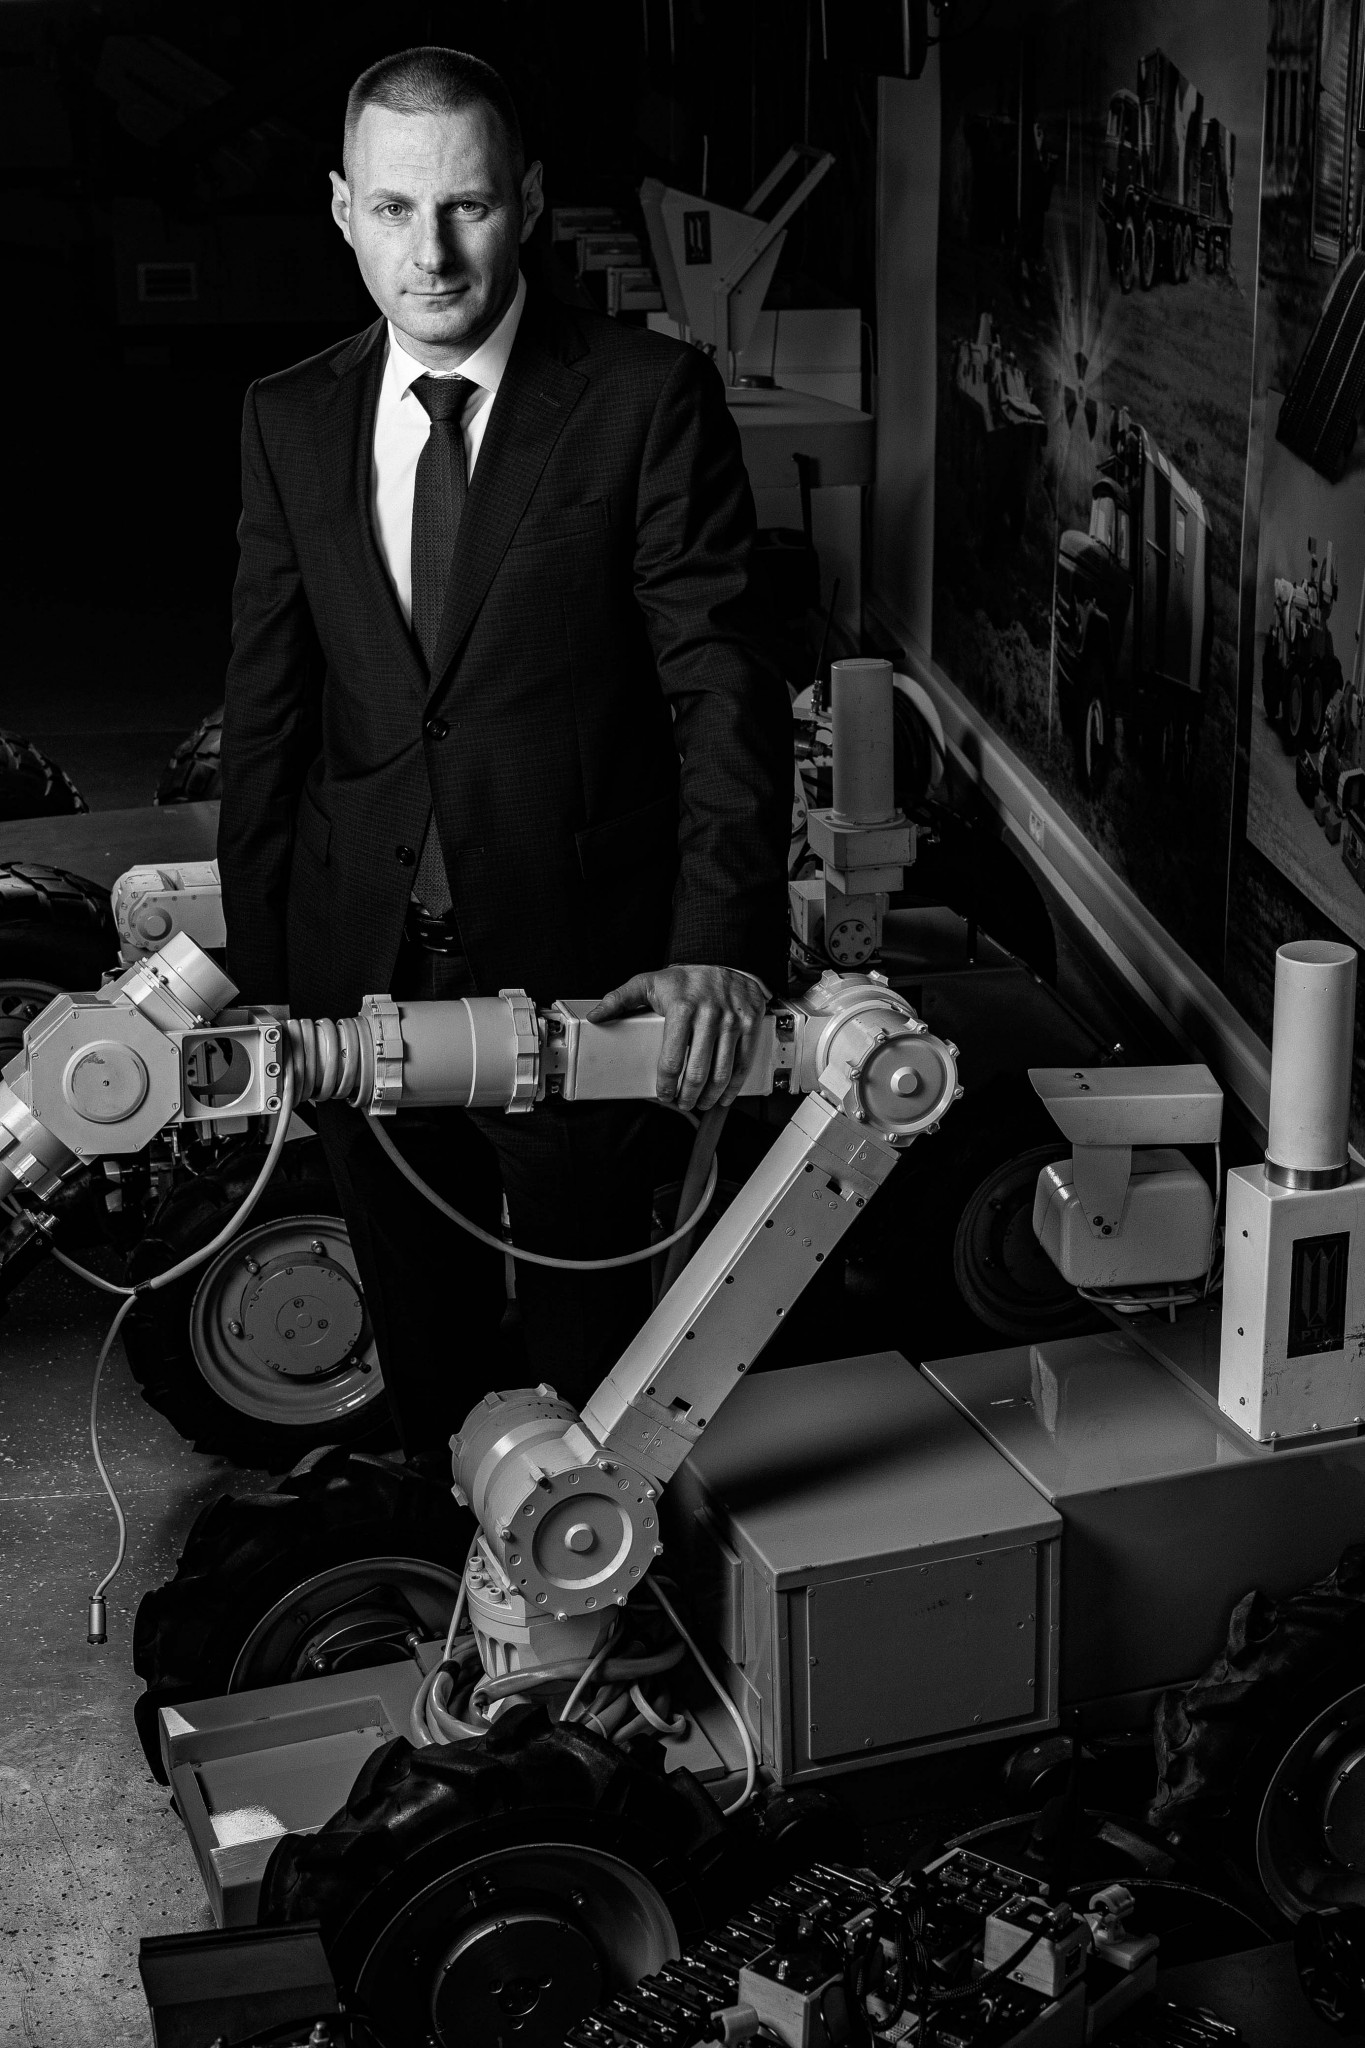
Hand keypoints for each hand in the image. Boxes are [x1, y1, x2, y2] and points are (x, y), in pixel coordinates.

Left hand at [589, 965, 767, 1111]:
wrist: (726, 960)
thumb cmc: (686, 979)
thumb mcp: (649, 982)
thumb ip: (620, 999)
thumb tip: (596, 1015)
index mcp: (682, 1008)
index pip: (671, 1059)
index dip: (666, 1084)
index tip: (663, 1094)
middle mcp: (709, 1015)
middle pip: (697, 1071)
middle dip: (688, 1095)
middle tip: (682, 1103)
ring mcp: (732, 1021)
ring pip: (722, 1071)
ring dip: (710, 1095)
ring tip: (701, 1102)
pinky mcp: (751, 1024)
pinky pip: (744, 1062)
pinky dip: (735, 1085)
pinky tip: (725, 1094)